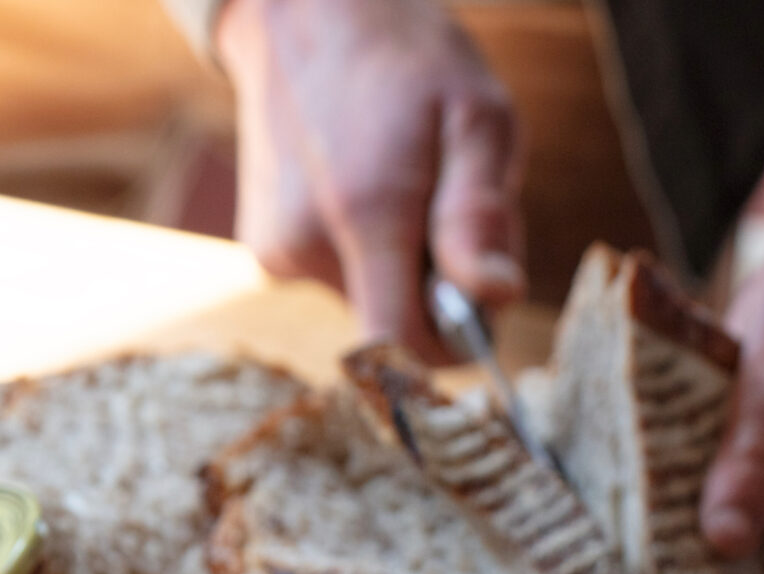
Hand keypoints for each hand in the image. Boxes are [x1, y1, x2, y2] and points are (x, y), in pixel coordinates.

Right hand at [215, 0, 524, 360]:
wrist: (307, 13)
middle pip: (394, 322)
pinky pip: (337, 277)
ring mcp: (277, 249)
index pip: (401, 347)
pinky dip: (366, 250)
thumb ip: (480, 215)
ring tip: (406, 184)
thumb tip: (498, 299)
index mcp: (365, 213)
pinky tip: (366, 186)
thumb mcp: (475, 117)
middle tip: (449, 206)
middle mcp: (306, 244)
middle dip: (437, 288)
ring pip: (368, 298)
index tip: (480, 313)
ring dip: (403, 263)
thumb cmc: (407, 58)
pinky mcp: (266, 248)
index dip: (451, 350)